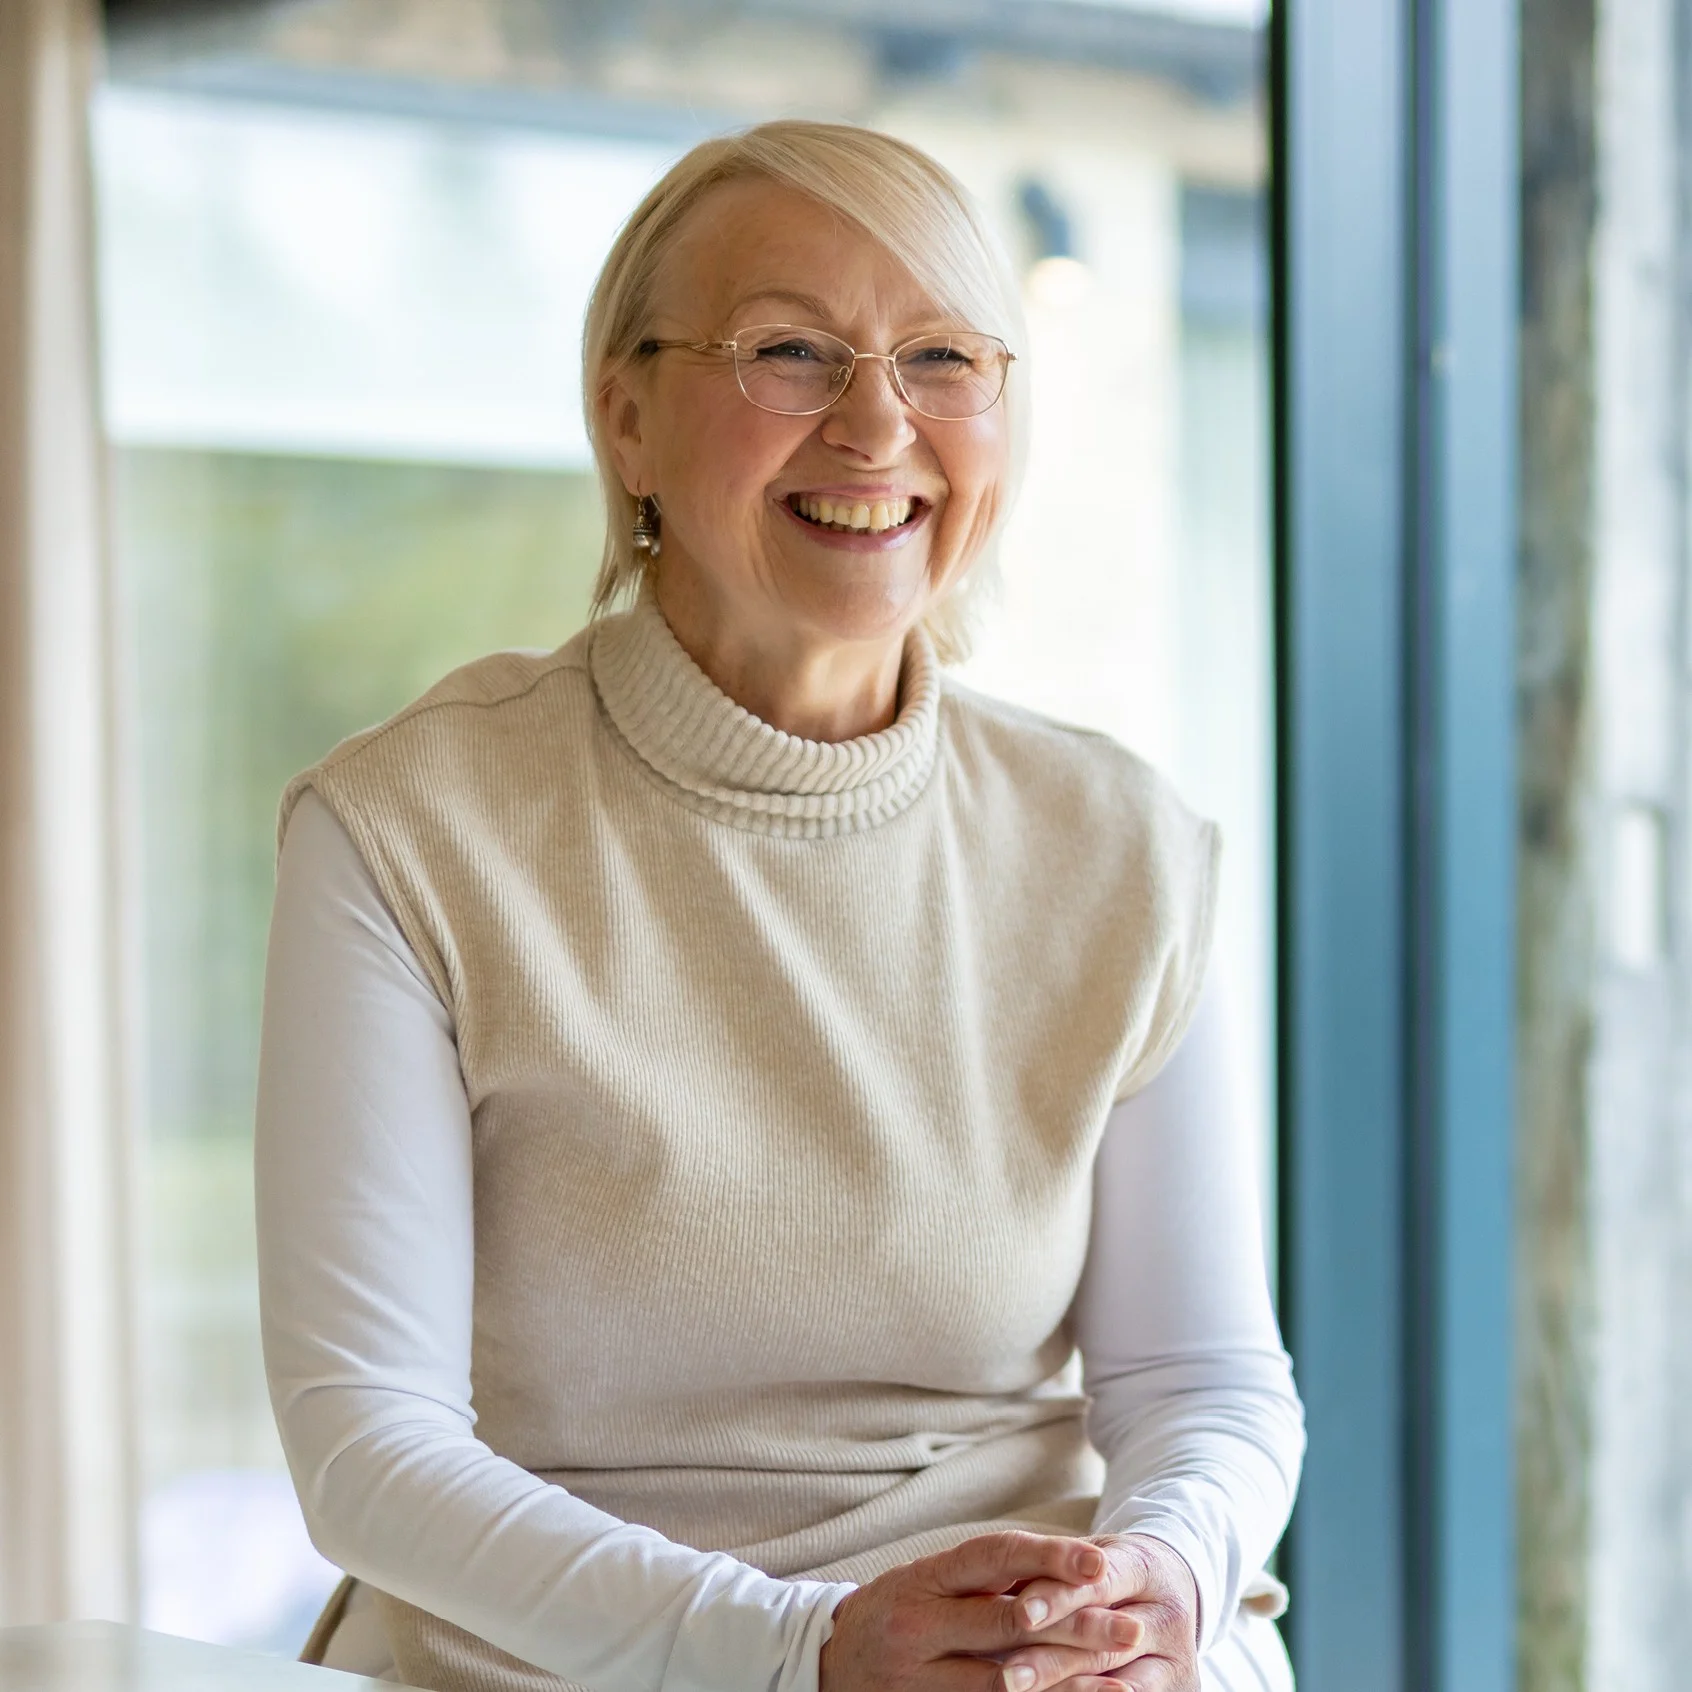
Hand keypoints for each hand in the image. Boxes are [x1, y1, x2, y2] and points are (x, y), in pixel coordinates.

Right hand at [819, 1530, 1147, 1691]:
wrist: (825, 1660)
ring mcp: (920, 1677)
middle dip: (1075, 1625)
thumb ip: (984, 1577)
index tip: (1100, 1561)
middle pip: (1009, 1623)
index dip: (1048, 1556)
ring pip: (1005, 1680)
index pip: (993, 1556)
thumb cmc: (896, 1609)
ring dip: (1067, 1681)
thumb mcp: (929, 1578)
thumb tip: (1060, 1569)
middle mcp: (921, 1624)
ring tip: (1119, 1679)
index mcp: (926, 1576)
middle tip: (1130, 1626)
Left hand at [996, 1535, 1200, 1691]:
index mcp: (1142, 1565)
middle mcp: (1168, 1612)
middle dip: (1053, 1659)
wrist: (1170, 1592)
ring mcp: (1176, 1658)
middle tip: (1009, 1675)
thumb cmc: (1109, 1573)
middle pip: (1105, 1641)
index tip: (1021, 1614)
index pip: (1098, 1582)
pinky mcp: (1181, 1689)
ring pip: (1117, 1681)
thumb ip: (1052, 1569)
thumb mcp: (1089, 1558)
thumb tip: (993, 1581)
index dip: (1059, 1598)